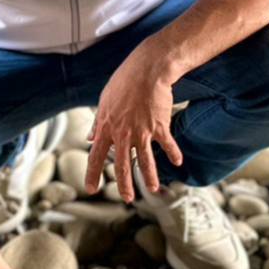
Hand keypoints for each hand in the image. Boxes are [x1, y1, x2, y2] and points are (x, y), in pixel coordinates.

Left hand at [84, 47, 182, 202]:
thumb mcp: (103, 102)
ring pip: (146, 160)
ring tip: (153, 189)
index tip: (91, 188)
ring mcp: (141, 131)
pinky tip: (178, 162)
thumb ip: (97, 123)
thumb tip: (90, 138)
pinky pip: (167, 144)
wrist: (146, 70)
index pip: (97, 156)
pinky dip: (173, 153)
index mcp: (106, 128)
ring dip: (150, 176)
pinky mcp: (159, 126)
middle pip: (122, 165)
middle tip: (126, 198)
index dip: (93, 174)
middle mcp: (122, 133)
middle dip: (124, 184)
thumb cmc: (123, 82)